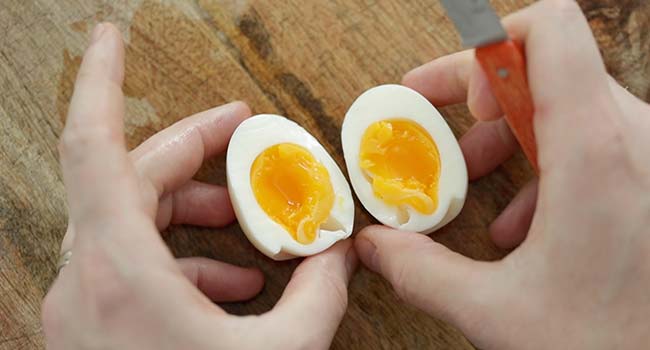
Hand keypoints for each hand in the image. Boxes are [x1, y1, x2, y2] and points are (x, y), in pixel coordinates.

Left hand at [43, 23, 356, 349]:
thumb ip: (317, 297)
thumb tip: (339, 256)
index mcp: (118, 272)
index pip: (95, 146)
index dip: (102, 82)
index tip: (110, 35)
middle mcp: (86, 279)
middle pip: (133, 177)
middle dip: (194, 149)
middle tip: (246, 131)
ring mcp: (84, 304)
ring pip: (132, 219)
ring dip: (194, 208)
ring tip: (250, 221)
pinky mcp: (96, 324)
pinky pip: (134, 264)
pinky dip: (183, 257)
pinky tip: (230, 280)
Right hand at [355, 1, 649, 347]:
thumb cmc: (613, 344)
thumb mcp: (498, 312)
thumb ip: (422, 271)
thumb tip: (375, 247)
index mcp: (595, 152)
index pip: (548, 31)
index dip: (489, 48)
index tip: (459, 101)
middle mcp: (636, 138)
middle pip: (548, 68)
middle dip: (483, 100)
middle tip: (444, 134)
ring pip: (571, 104)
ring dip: (513, 134)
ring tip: (475, 180)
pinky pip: (596, 141)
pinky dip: (550, 162)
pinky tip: (524, 223)